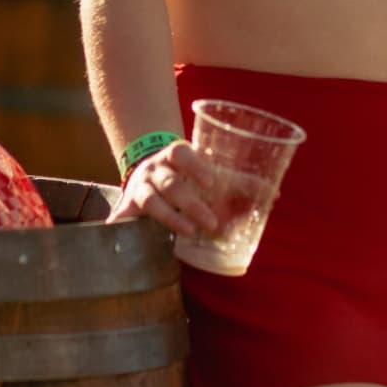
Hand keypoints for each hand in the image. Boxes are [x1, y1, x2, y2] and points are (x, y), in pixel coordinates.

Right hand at [106, 139, 229, 241]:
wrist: (149, 170)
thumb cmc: (183, 173)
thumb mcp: (201, 170)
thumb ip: (231, 181)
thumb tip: (268, 193)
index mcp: (174, 155)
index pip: (182, 154)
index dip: (196, 167)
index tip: (212, 184)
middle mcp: (155, 168)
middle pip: (171, 183)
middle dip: (191, 204)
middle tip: (211, 222)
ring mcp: (140, 185)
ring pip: (151, 199)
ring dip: (170, 217)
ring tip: (189, 231)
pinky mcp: (128, 203)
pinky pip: (123, 214)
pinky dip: (120, 223)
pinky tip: (118, 233)